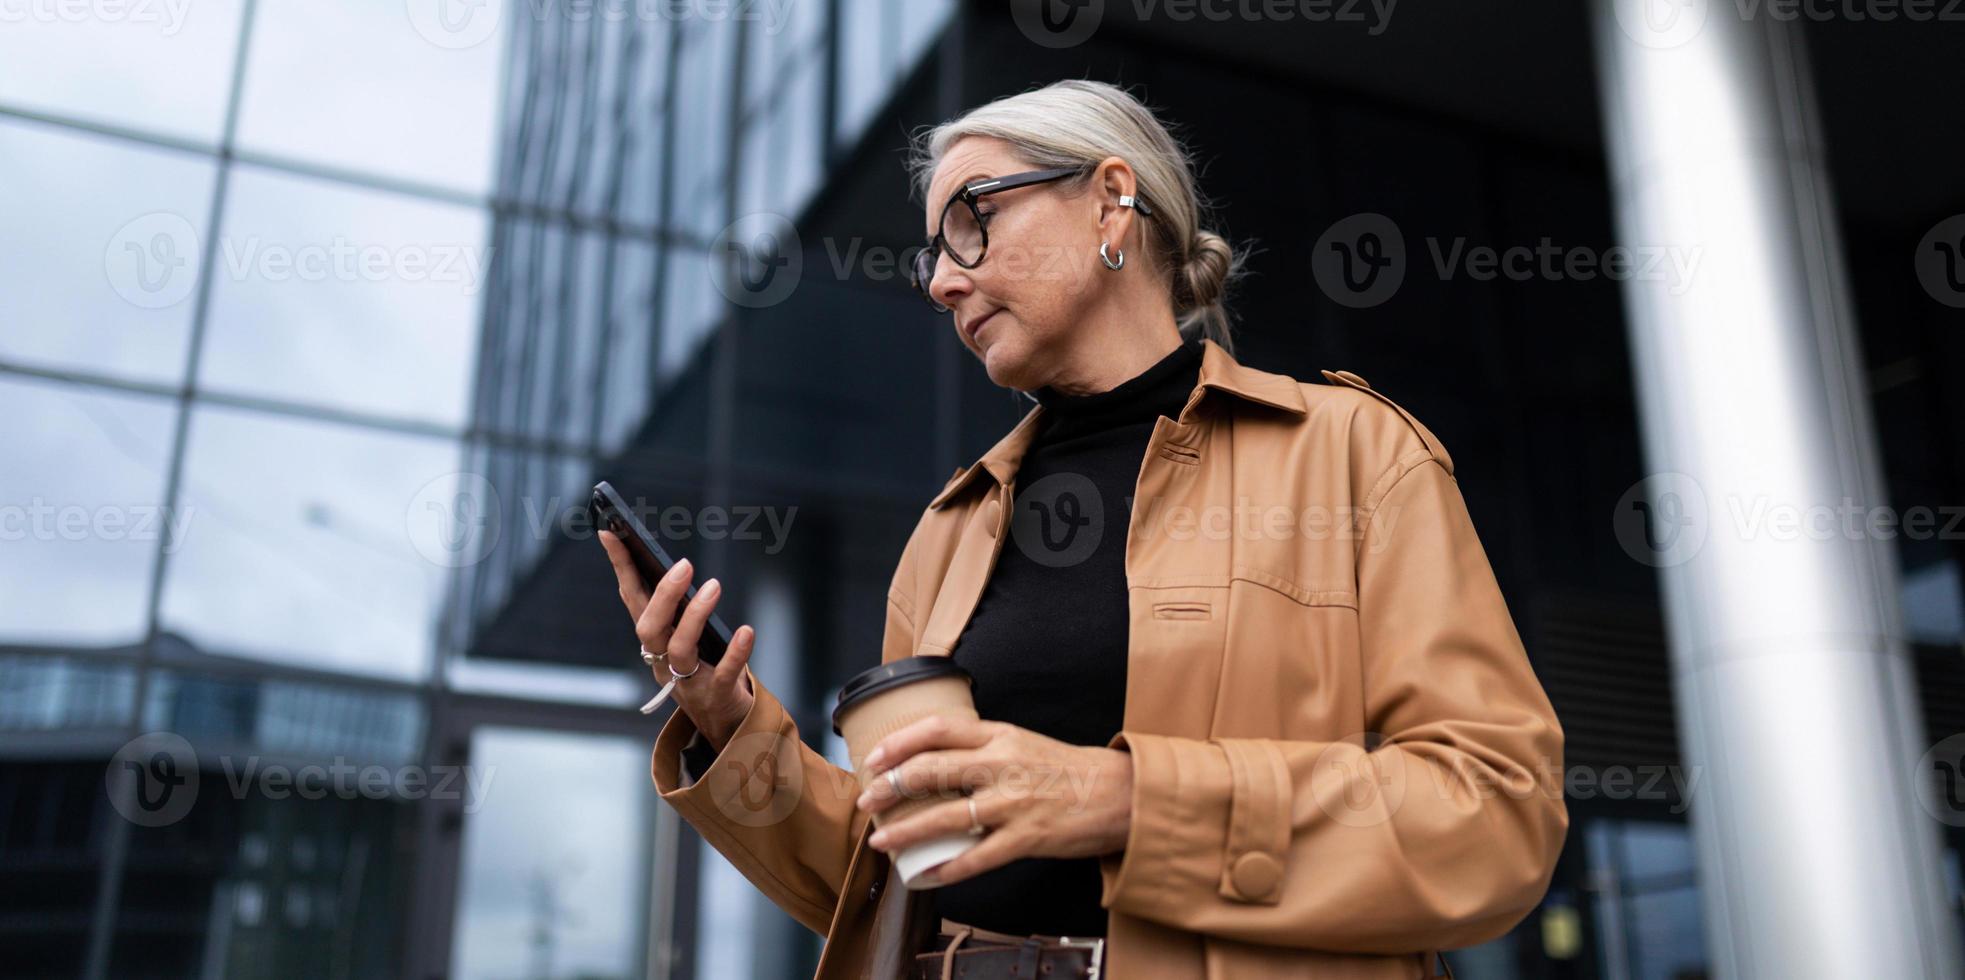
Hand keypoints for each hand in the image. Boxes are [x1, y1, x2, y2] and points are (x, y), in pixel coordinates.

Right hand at [599, 530, 755, 750]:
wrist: (723, 721)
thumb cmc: (703, 666)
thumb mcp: (684, 634)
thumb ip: (678, 607)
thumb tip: (677, 564)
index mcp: (653, 641)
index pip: (631, 599)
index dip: (620, 567)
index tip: (610, 533)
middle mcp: (662, 661)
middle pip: (649, 629)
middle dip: (663, 596)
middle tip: (684, 564)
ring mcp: (688, 681)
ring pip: (680, 649)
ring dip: (695, 616)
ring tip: (714, 586)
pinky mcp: (717, 694)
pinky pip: (724, 673)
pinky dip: (735, 652)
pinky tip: (746, 630)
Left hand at [853, 716, 1133, 886]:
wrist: (1120, 794)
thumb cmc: (1069, 770)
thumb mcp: (1023, 742)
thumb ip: (984, 748)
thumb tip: (936, 760)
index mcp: (1000, 736)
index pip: (936, 730)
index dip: (898, 743)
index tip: (874, 758)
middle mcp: (1002, 765)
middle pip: (931, 770)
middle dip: (890, 787)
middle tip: (868, 801)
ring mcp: (1013, 802)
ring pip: (945, 816)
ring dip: (906, 831)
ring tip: (881, 841)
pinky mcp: (1026, 837)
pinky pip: (976, 857)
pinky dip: (947, 868)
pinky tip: (926, 876)